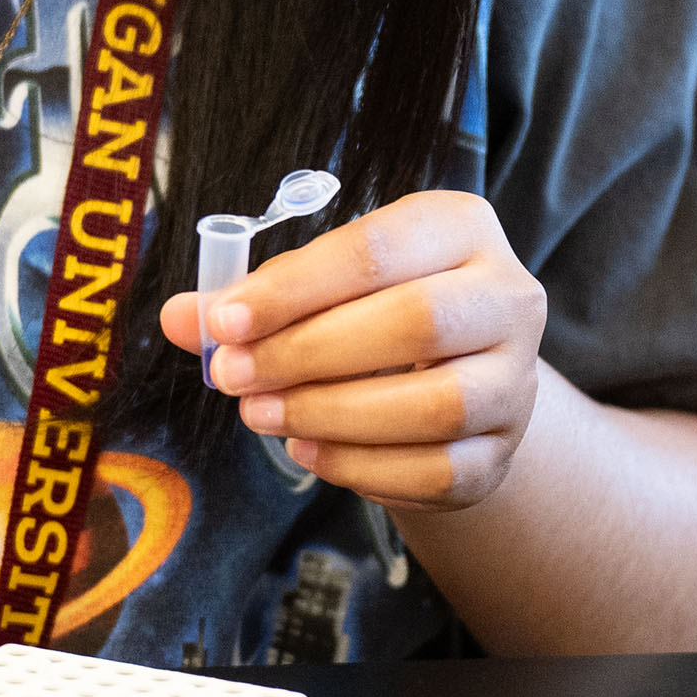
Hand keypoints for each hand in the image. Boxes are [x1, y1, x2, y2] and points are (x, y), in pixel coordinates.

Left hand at [159, 189, 545, 510]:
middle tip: (231, 375)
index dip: (294, 287)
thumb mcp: (323, 284)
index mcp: (461, 226)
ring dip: (330, 413)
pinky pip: (436, 470)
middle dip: (306, 353)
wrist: (453, 375)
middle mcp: (508, 296)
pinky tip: (306, 450)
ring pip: (434, 405)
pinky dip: (360, 466)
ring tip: (260, 414)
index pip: (376, 249)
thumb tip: (180, 317)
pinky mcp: (503, 451)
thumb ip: (252, 298)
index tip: (223, 321)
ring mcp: (516, 380)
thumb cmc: (376, 310)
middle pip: (415, 322)